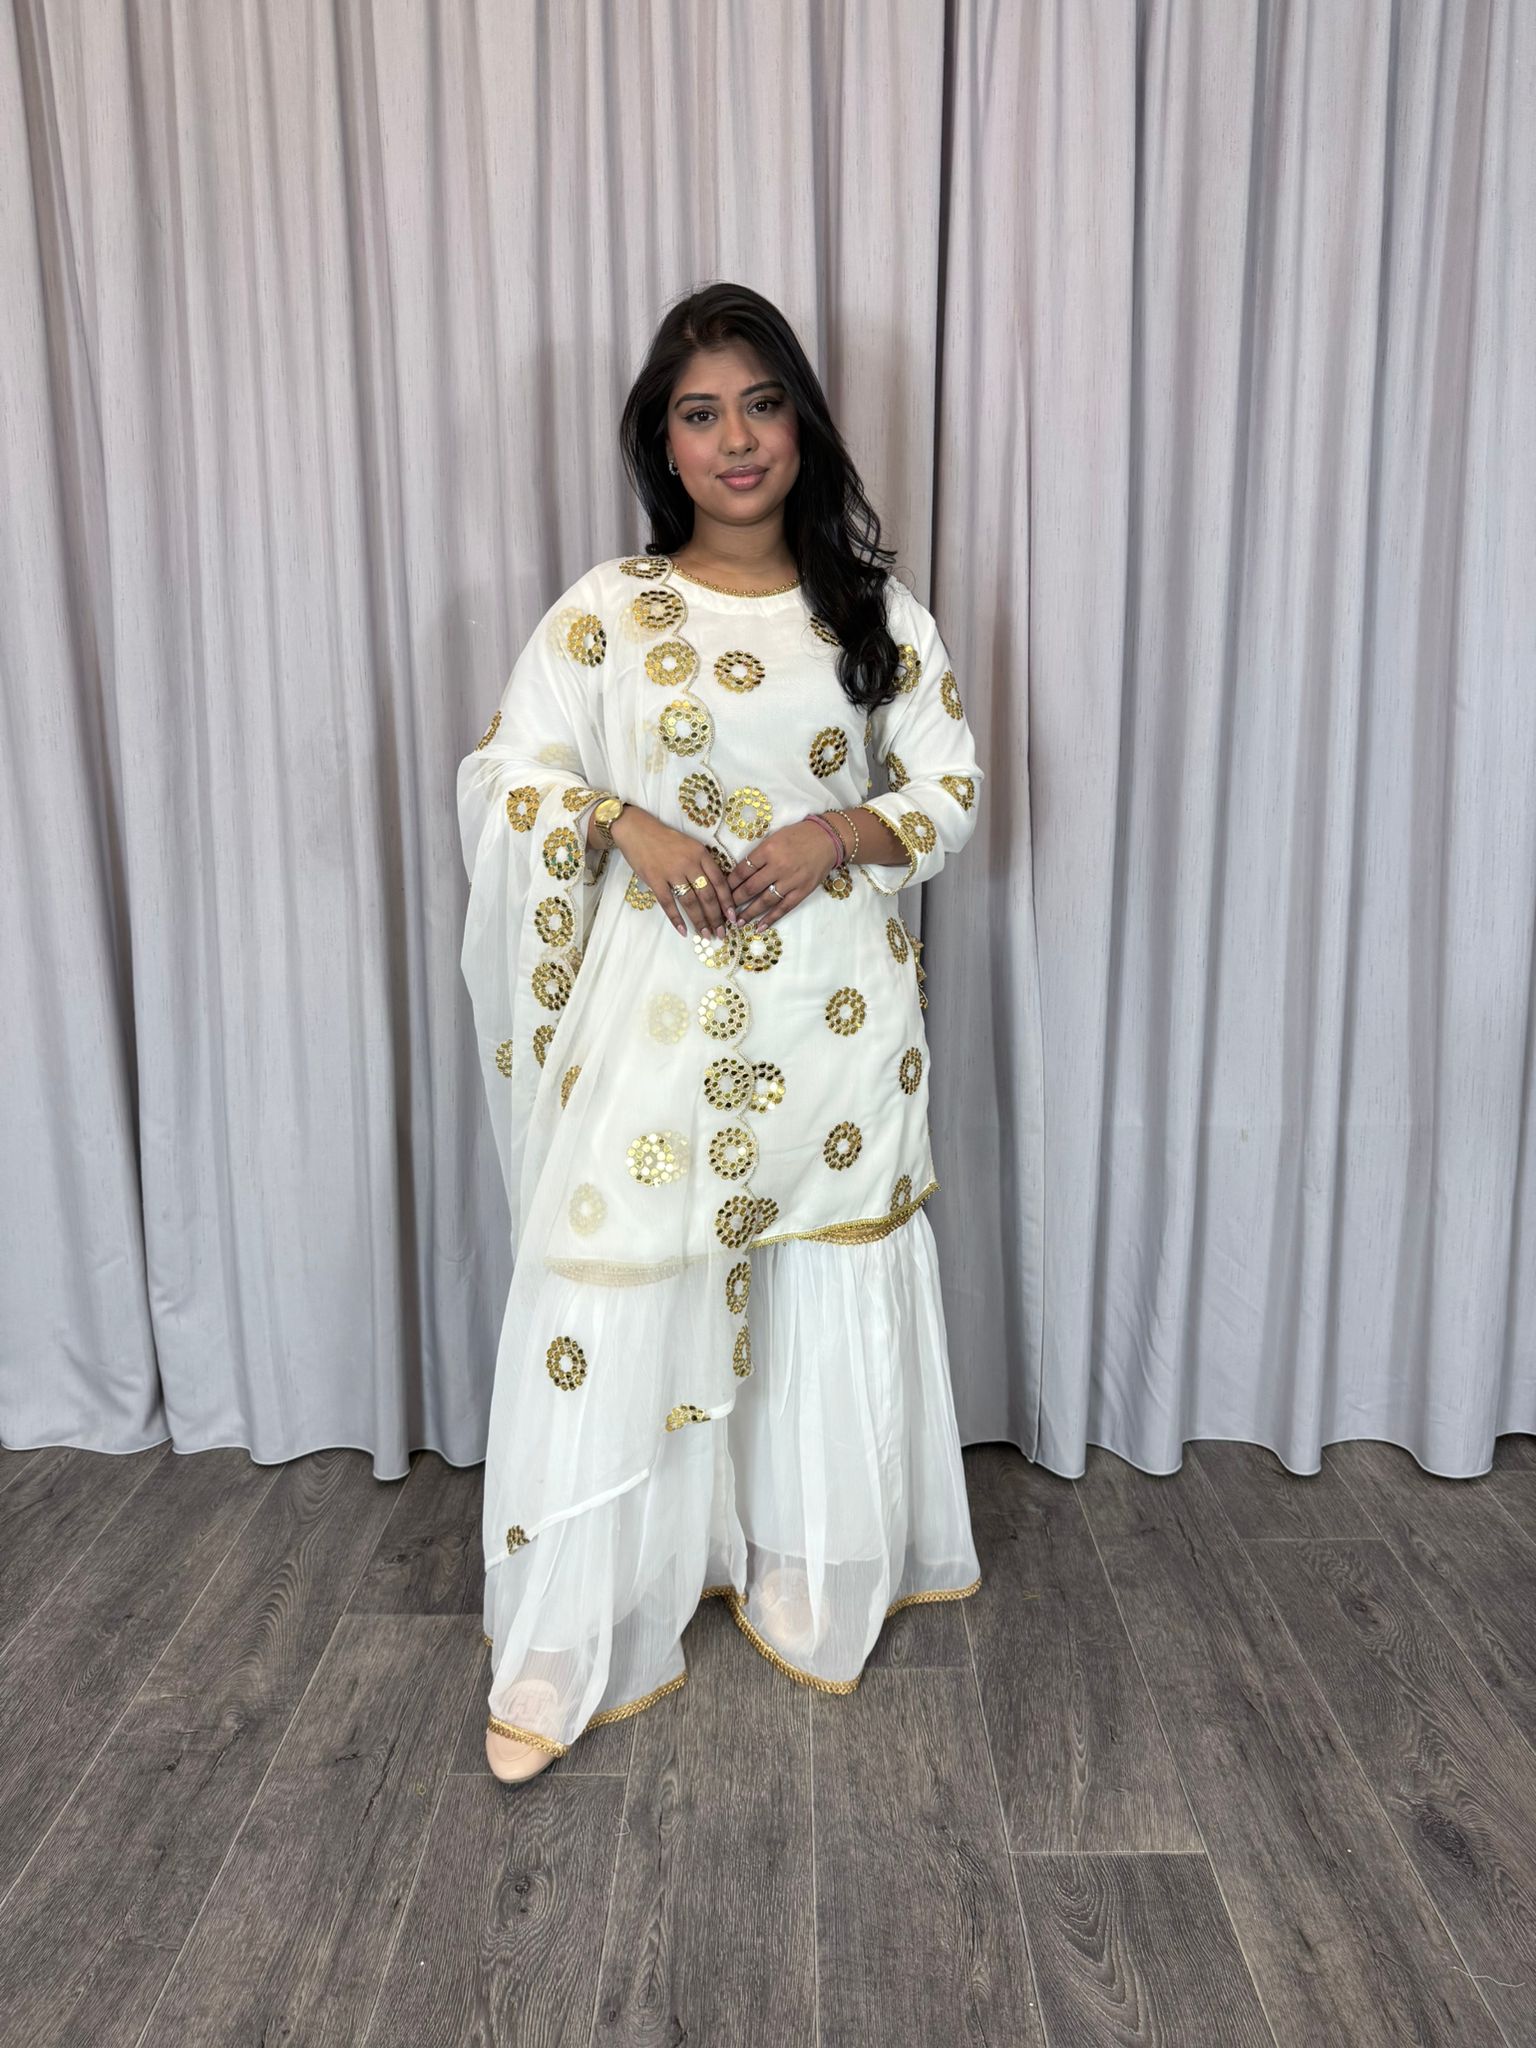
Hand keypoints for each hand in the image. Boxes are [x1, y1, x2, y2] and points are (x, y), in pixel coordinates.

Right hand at [609, 808, 735, 937]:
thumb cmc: (664, 838)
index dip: (727, 902)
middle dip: (716, 917)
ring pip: (691, 902)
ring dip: (700, 921)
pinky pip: (668, 903)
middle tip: (721, 933)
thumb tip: (715, 889)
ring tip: (706, 935)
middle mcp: (689, 863)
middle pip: (707, 895)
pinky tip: (683, 931)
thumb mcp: (690, 845)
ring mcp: (671, 872)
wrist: (636, 829)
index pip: (720, 881)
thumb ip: (702, 864)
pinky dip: (676, 919)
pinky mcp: (655, 879)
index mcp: (701, 854)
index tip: (732, 917)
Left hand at [728, 819, 843, 928]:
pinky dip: (771, 919)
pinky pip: (783, 908)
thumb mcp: (774, 837)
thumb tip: (741, 873)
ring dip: (749, 913)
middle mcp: (778, 866)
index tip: (721, 891)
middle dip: (735, 900)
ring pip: (765, 901)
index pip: (743, 870)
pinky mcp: (802, 891)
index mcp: (768, 850)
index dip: (730, 883)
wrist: (827, 839)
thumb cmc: (798, 835)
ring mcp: (791, 881)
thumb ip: (759, 854)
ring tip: (737, 921)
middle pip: (751, 887)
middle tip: (723, 910)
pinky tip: (759, 927)